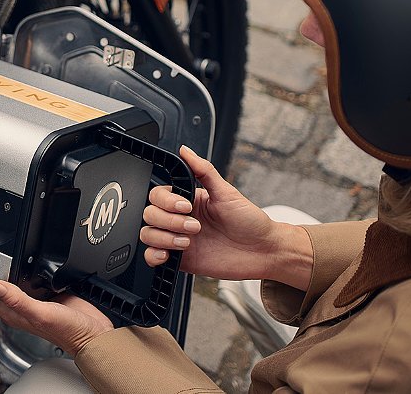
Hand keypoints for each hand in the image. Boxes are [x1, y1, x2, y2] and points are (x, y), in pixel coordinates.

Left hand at [0, 276, 113, 355]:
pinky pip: (23, 276)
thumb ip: (19, 300)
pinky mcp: (44, 290)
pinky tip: (11, 260)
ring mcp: (30, 298)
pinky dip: (14, 267)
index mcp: (12, 311)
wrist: (94, 334)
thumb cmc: (70, 332)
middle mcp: (18, 305)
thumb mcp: (42, 315)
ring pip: (4, 280)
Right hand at [140, 146, 311, 288]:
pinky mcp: (180, 260)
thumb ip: (203, 171)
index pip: (158, 195)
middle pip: (150, 214)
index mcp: (188, 200)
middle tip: (195, 227)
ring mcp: (177, 239)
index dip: (167, 201)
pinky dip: (154, 256)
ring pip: (148, 235)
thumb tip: (185, 150)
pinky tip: (169, 254)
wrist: (263, 251)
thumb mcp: (226, 192)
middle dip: (170, 221)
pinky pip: (152, 257)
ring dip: (164, 238)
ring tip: (187, 242)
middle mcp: (179, 219)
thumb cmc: (249, 221)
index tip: (186, 206)